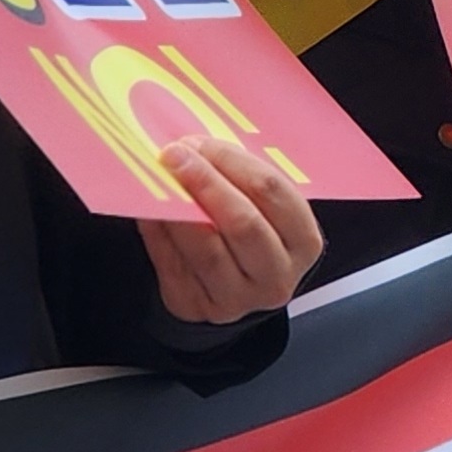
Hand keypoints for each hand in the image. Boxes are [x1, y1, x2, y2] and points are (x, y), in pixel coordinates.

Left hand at [134, 137, 322, 323]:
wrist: (233, 289)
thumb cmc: (249, 233)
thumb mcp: (262, 208)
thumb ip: (238, 181)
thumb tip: (192, 148)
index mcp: (303, 240)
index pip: (271, 191)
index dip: (232, 162)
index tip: (199, 143)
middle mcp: (277, 274)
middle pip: (243, 222)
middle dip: (205, 182)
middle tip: (174, 156)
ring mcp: (238, 298)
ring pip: (206, 249)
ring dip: (178, 208)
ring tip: (159, 180)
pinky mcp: (198, 308)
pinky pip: (173, 265)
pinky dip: (158, 232)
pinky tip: (149, 208)